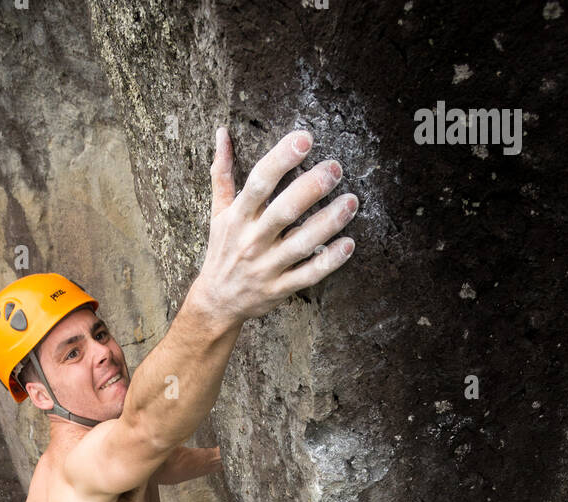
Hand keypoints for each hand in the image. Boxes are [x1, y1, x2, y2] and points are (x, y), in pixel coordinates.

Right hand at [197, 126, 356, 327]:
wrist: (216, 302)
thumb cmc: (222, 251)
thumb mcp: (218, 213)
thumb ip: (222, 173)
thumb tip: (222, 133)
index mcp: (238, 217)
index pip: (259, 182)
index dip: (282, 158)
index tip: (304, 138)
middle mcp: (252, 241)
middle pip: (283, 211)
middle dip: (311, 188)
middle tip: (335, 168)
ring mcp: (266, 267)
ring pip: (301, 244)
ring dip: (328, 222)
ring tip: (351, 202)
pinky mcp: (279, 289)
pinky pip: (307, 275)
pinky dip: (329, 261)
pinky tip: (348, 244)